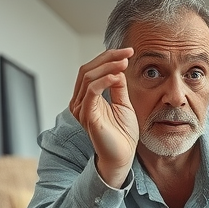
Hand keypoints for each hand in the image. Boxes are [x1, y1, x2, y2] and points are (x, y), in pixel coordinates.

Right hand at [69, 48, 137, 186]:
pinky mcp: (87, 115)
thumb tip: (118, 68)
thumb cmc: (122, 133)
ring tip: (124, 62)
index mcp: (86, 97)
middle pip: (87, 69)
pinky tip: (117, 76)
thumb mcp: (123, 104)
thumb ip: (118, 87)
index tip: (128, 51)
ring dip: (108, 66)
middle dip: (108, 58)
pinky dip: (104, 81)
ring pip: (88, 77)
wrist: (122, 156)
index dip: (108, 58)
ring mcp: (81, 108)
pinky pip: (91, 91)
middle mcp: (80, 101)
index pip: (92, 70)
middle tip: (127, 52)